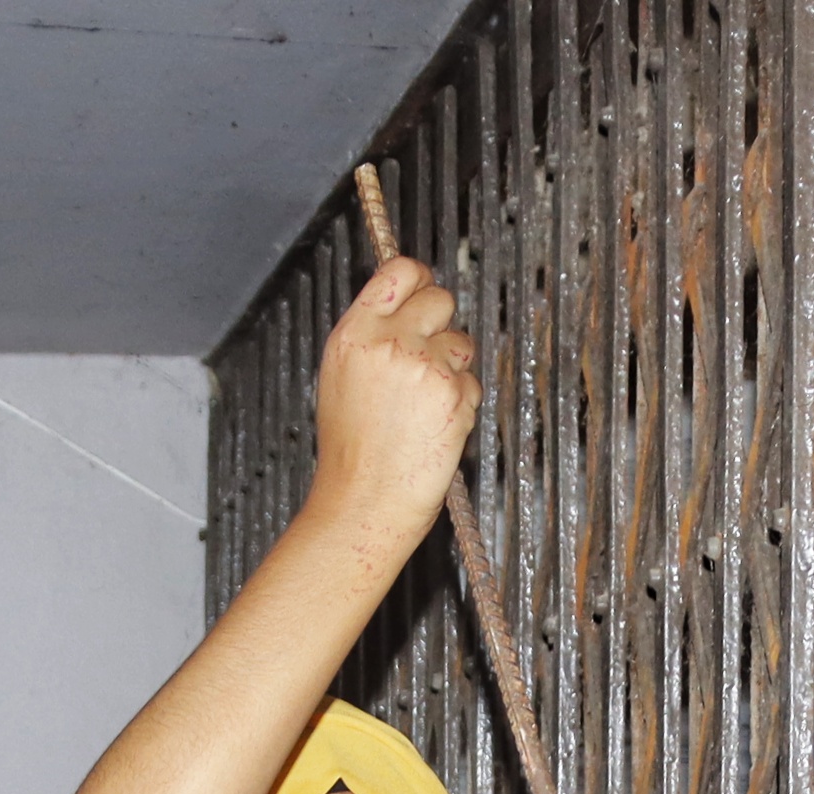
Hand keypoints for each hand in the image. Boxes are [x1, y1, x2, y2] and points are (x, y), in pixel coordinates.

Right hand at [308, 255, 479, 550]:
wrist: (363, 503)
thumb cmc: (351, 454)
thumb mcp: (341, 380)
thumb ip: (373, 337)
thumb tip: (405, 309)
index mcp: (354, 335)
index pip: (400, 270)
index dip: (420, 277)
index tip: (423, 290)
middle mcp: (389, 342)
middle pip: (439, 298)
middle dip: (441, 324)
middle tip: (427, 359)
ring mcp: (424, 366)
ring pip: (461, 342)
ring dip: (453, 367)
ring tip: (423, 405)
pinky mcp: (453, 393)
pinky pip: (472, 382)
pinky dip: (461, 402)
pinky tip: (433, 426)